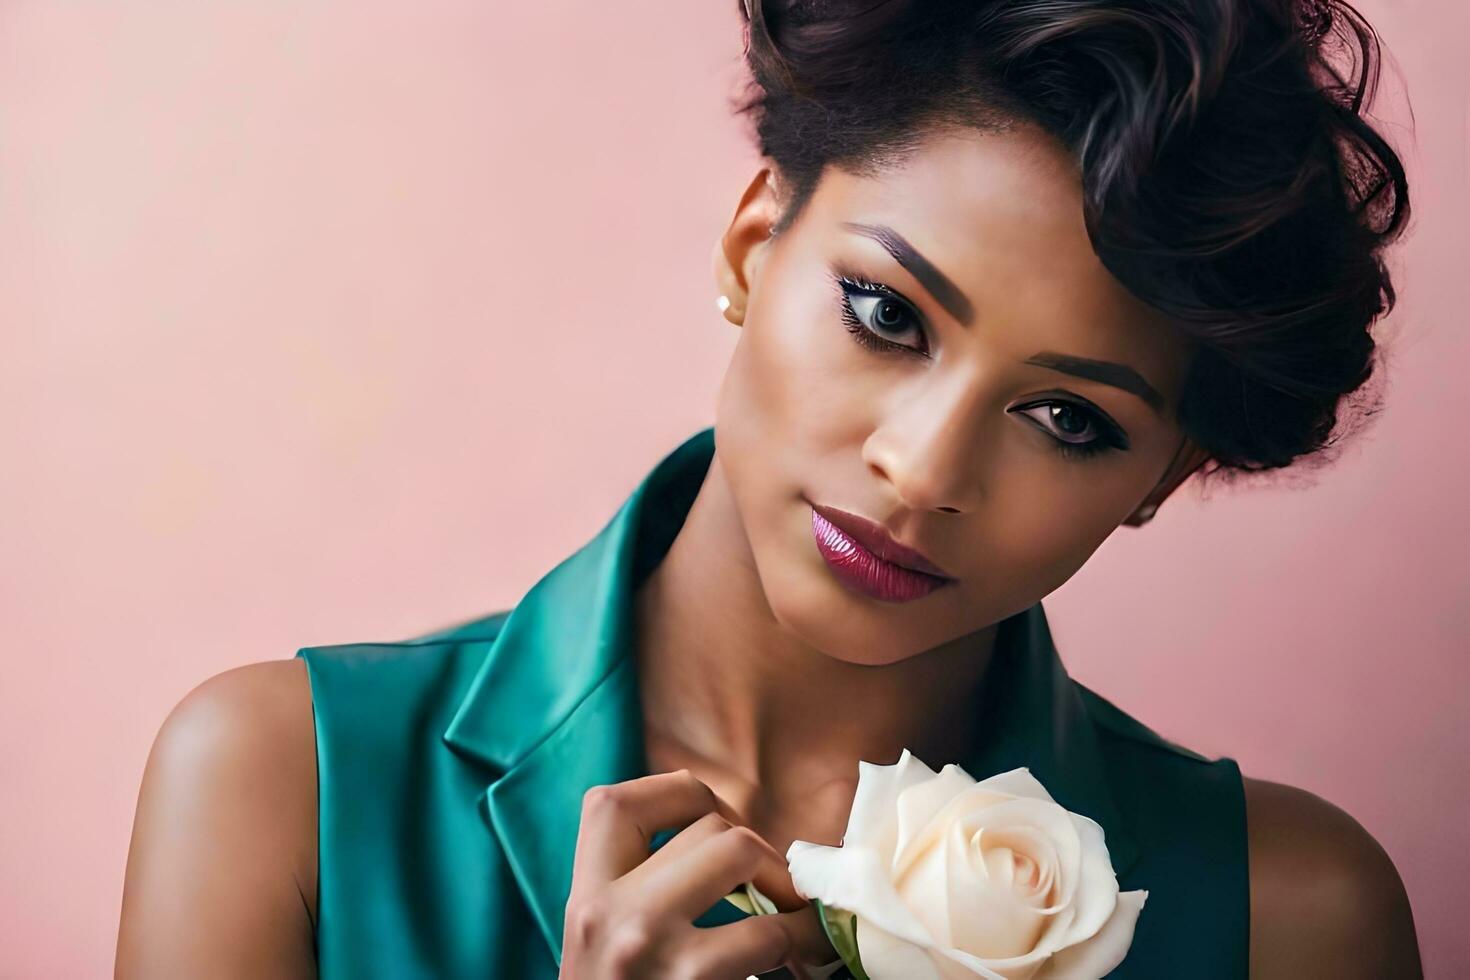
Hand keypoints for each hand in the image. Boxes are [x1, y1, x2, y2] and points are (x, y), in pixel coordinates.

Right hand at [558, 769, 834, 978]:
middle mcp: (607, 914)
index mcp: (583, 899)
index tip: (709, 818)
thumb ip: (635, 890)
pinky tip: (800, 959)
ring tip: (792, 915)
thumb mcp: (601, 945)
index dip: (674, 792)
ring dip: (782, 884)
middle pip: (704, 822)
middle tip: (768, 884)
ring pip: (740, 852)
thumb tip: (722, 833)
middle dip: (754, 844)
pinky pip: (769, 932)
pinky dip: (799, 941)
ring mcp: (650, 947)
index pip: (613, 802)